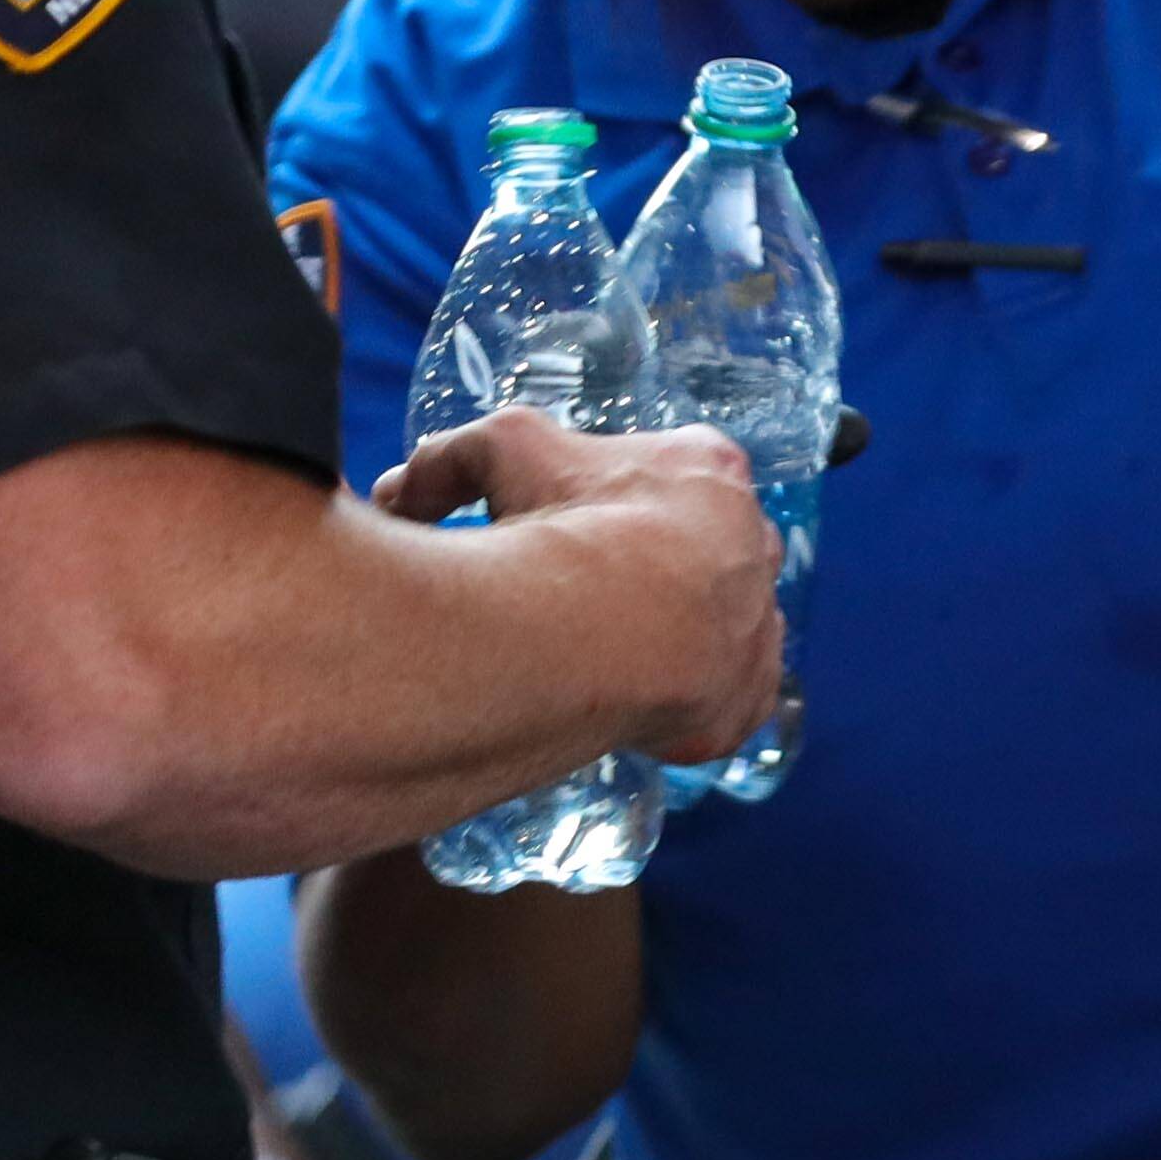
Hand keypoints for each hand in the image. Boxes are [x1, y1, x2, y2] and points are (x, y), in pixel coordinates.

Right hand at [375, 411, 780, 770]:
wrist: (606, 629)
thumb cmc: (565, 528)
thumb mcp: (503, 452)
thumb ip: (454, 461)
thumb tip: (404, 491)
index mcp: (707, 468)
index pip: (674, 472)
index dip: (615, 498)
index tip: (573, 523)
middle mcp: (751, 539)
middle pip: (706, 547)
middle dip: (654, 566)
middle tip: (586, 593)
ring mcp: (757, 622)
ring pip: (722, 623)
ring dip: (674, 635)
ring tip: (605, 658)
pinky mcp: (744, 696)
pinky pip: (723, 699)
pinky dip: (682, 703)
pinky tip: (633, 707)